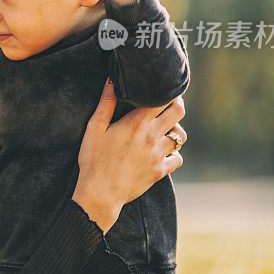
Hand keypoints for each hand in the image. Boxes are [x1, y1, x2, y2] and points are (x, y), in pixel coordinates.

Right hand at [71, 79, 186, 232]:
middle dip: (176, 105)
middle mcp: (152, 137)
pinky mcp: (160, 171)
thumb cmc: (93, 159)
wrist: (100, 193)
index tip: (162, 89)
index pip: (163, 99)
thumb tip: (112, 80)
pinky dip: (173, 154)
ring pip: (180, 136)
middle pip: (178, 113)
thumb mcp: (94, 127)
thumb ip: (105, 102)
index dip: (166, 91)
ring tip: (164, 130)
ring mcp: (158, 155)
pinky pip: (177, 158)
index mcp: (137, 123)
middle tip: (169, 104)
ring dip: (174, 130)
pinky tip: (162, 152)